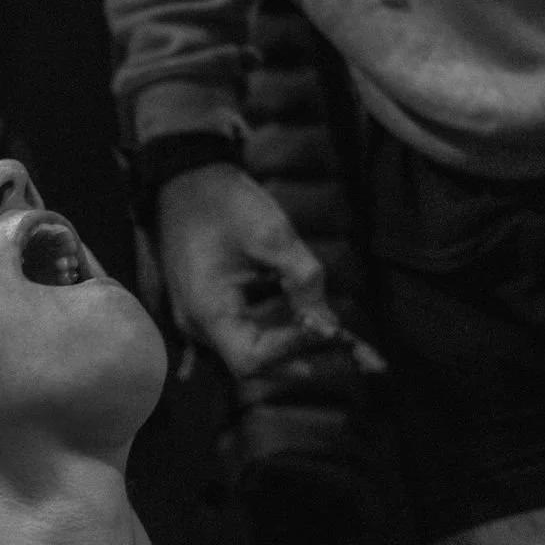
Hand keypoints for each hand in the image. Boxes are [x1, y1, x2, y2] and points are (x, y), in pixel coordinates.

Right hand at [155, 163, 378, 377]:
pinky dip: (285, 331)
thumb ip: (304, 279)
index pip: (252, 358)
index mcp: (207, 311)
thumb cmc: (223, 203)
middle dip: (307, 359)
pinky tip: (317, 323)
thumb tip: (329, 323)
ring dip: (301, 346)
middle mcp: (200, 326)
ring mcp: (204, 319)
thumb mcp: (272, 234)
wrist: (186, 179)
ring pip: (257, 349)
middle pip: (257, 364)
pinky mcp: (213, 307)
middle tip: (359, 357)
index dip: (294, 348)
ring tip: (350, 344)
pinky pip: (251, 331)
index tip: (332, 329)